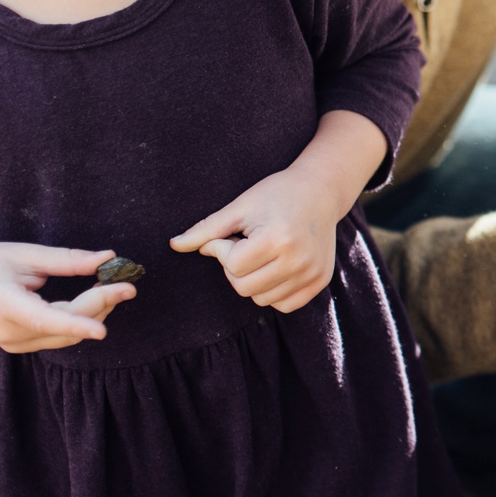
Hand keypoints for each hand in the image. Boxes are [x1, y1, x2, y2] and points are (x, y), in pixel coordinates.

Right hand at [0, 242, 135, 353]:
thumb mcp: (25, 253)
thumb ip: (67, 260)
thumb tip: (109, 257)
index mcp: (2, 304)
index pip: (42, 319)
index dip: (74, 325)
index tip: (102, 331)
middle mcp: (8, 331)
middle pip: (64, 326)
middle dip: (100, 306)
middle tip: (128, 286)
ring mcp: (15, 343)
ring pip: (67, 335)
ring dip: (95, 313)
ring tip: (113, 288)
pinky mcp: (23, 346)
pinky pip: (60, 336)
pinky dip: (81, 320)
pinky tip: (96, 300)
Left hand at [170, 111, 384, 312]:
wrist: (321, 191)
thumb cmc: (277, 193)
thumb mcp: (240, 206)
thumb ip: (206, 230)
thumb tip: (173, 246)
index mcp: (278, 239)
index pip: (232, 266)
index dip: (222, 250)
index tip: (231, 233)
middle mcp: (299, 261)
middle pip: (244, 287)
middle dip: (235, 267)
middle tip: (245, 244)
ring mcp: (312, 274)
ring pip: (261, 299)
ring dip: (253, 280)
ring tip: (262, 253)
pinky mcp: (320, 282)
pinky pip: (284, 305)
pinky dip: (272, 291)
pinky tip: (275, 267)